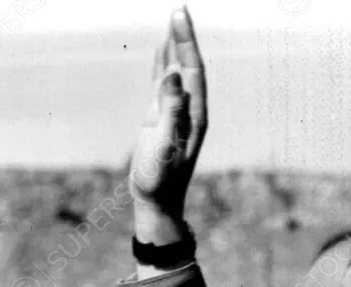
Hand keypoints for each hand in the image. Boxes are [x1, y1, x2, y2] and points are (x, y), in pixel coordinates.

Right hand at [130, 5, 206, 242]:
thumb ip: (170, 111)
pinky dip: (161, 64)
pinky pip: (162, 85)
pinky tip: (160, 51)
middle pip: (187, 66)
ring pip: (175, 72)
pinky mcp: (160, 120)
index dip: (187, 42)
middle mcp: (188, 112)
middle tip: (178, 7)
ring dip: (174, 46)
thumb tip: (173, 74)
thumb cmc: (160, 181)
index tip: (180, 14)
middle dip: (184, 37)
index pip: (193, 70)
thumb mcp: (164, 146)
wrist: (156, 203)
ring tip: (173, 19)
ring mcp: (174, 115)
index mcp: (193, 116)